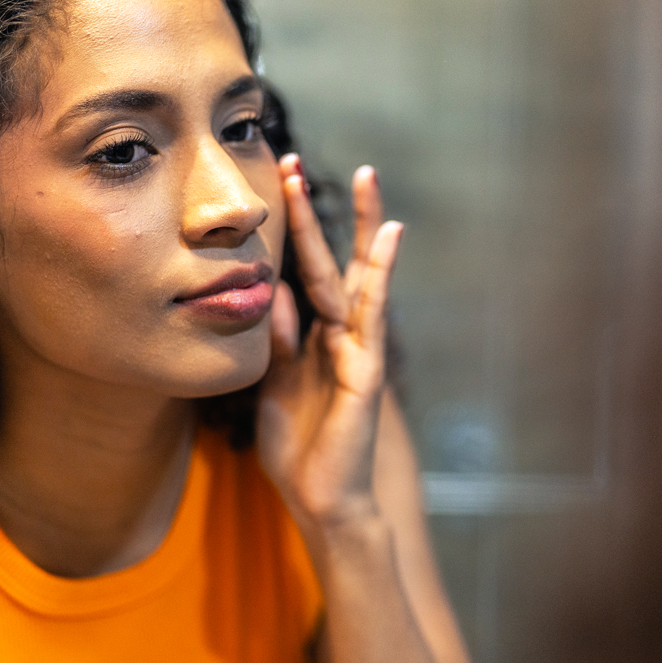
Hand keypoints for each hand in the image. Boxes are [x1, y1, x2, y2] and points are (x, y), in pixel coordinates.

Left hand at [256, 154, 403, 536]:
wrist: (321, 500)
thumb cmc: (299, 448)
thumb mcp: (274, 384)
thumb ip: (277, 339)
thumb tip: (271, 291)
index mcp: (317, 339)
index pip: (305, 274)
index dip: (293, 232)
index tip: (278, 185)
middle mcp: (342, 336)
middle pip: (333, 262)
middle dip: (316, 214)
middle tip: (297, 161)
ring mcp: (358, 350)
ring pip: (359, 277)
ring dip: (363, 227)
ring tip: (368, 178)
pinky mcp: (366, 371)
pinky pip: (372, 316)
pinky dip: (382, 275)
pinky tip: (390, 239)